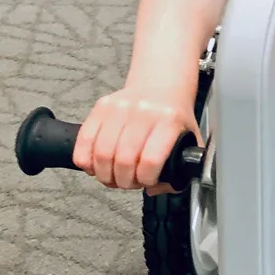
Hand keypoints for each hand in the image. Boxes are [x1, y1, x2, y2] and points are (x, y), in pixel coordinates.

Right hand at [73, 88, 200, 190]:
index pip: (151, 160)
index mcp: (169, 121)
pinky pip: (85, 139)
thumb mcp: (189, 140)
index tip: (146, 182)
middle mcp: (144, 112)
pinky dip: (85, 159)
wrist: (160, 86)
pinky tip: (95, 165)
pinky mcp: (102, 106)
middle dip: (123, 181)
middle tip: (127, 182)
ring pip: (102, 153)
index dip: (145, 179)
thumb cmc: (173, 117)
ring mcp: (120, 107)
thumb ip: (182, 169)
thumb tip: (155, 188)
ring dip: (104, 174)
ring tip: (112, 177)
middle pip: (123, 160)